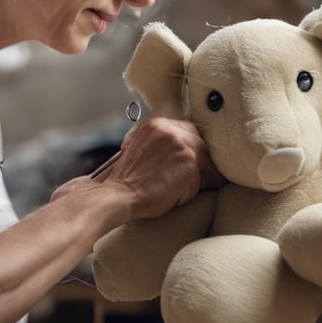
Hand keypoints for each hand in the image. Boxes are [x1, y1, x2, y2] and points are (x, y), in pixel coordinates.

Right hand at [52, 117, 223, 221]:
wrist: (115, 194)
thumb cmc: (124, 180)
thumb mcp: (138, 148)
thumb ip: (157, 144)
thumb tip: (179, 154)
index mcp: (155, 124)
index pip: (186, 130)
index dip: (192, 147)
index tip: (196, 160)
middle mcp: (169, 130)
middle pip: (200, 143)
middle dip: (203, 161)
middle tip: (206, 177)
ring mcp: (181, 146)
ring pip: (204, 162)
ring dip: (201, 178)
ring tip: (194, 191)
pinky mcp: (190, 165)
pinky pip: (202, 180)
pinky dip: (193, 191)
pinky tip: (179, 198)